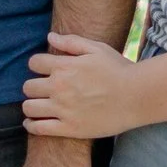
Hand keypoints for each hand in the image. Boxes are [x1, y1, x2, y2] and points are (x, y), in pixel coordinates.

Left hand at [23, 32, 139, 146]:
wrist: (137, 97)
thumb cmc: (119, 70)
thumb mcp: (97, 49)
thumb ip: (71, 42)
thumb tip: (49, 37)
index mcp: (64, 67)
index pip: (33, 63)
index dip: (37, 65)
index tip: (43, 70)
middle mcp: (60, 88)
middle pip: (28, 87)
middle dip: (33, 86)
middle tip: (42, 90)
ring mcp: (63, 109)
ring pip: (29, 108)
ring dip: (30, 106)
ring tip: (37, 105)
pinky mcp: (69, 128)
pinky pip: (39, 128)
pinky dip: (31, 125)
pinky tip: (32, 122)